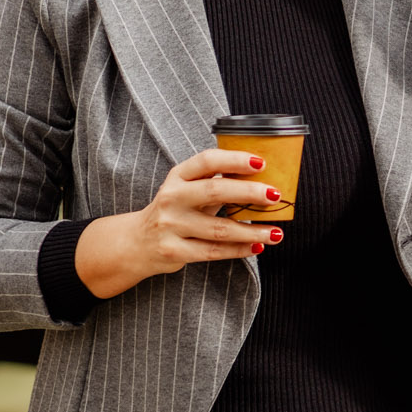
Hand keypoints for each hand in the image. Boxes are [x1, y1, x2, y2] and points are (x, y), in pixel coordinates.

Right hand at [74, 147, 282, 299]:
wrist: (136, 243)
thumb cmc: (174, 211)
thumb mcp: (187, 189)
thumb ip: (216, 182)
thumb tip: (262, 177)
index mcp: (178, 176)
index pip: (207, 161)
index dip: (234, 159)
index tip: (260, 163)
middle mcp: (172, 198)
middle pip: (214, 192)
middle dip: (249, 192)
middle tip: (275, 196)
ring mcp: (170, 225)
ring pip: (219, 229)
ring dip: (252, 231)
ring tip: (276, 232)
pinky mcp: (174, 251)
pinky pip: (213, 252)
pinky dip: (239, 250)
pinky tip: (257, 246)